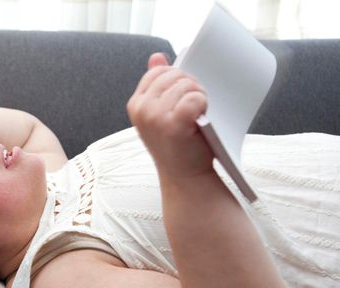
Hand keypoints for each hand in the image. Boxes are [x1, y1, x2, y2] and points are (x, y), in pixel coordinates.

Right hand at [127, 53, 213, 182]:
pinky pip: (194, 97)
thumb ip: (158, 85)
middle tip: (197, 106)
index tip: (184, 97)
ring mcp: (154, 117)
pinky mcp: (172, 124)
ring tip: (200, 113)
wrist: (186, 179)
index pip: (158, 71)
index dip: (177, 78)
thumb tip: (157, 56)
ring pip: (186, 85)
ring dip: (200, 95)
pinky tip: (202, 116)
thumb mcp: (162, 113)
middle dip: (191, 85)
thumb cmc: (178, 146)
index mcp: (136, 104)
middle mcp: (141, 109)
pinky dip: (203, 104)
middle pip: (174, 74)